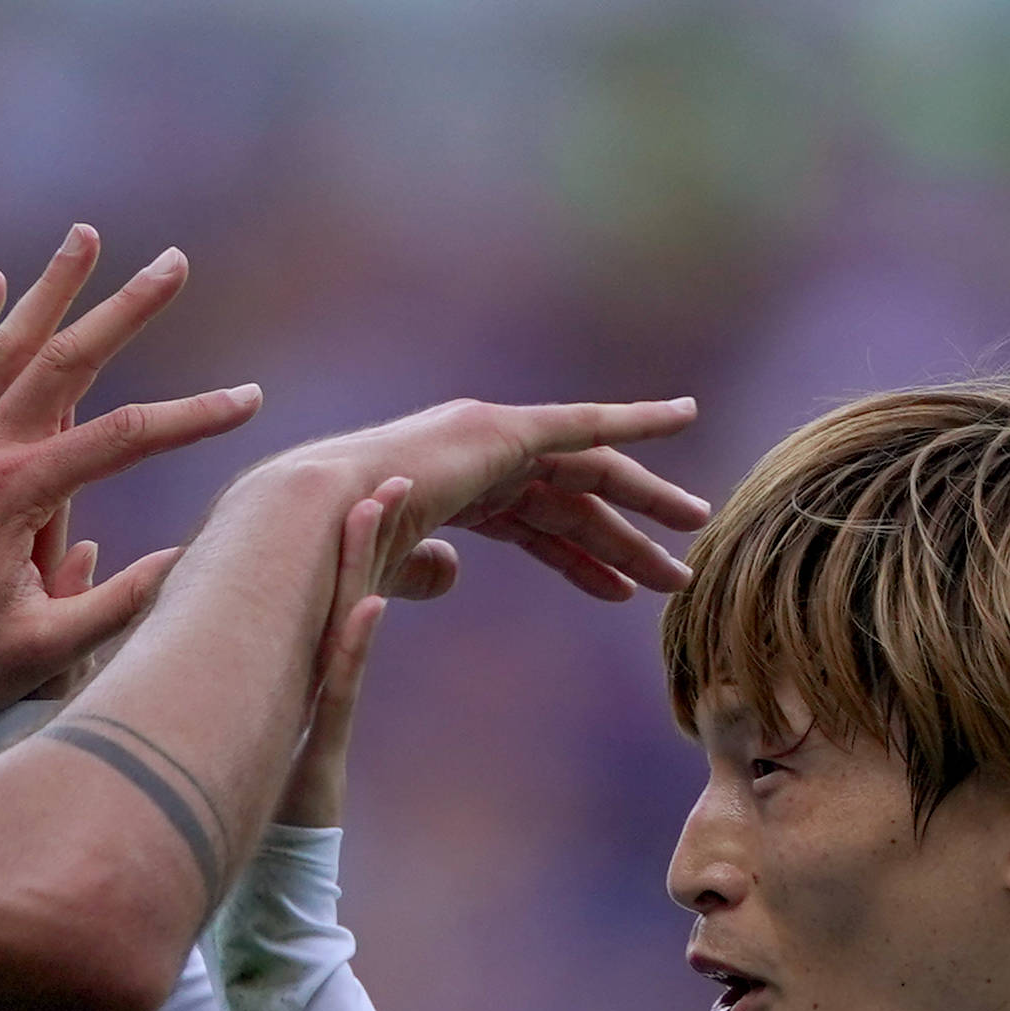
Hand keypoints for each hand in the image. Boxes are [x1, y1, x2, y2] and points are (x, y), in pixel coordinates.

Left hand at [0, 228, 259, 748]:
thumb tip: (183, 559)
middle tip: (174, 262)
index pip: (122, 438)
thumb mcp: (48, 650)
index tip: (249, 400)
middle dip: (124, 309)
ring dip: (49, 291)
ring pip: (3, 349)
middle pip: (63, 362)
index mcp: (14, 496)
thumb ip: (117, 603)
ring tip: (85, 237)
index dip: (191, 417)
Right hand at [262, 402, 703, 826]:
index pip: (532, 524)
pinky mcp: (504, 430)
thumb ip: (425, 569)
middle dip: (626, 538)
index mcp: (454, 487)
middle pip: (571, 501)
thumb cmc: (335, 561)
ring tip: (695, 534)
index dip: (580, 560)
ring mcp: (491, 438)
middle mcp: (479, 456)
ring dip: (646, 502)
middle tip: (679, 574)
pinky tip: (683, 418)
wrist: (314, 525)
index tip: (621, 592)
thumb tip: (453, 575)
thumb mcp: (391, 571)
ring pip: (590, 473)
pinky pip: (585, 426)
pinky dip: (636, 419)